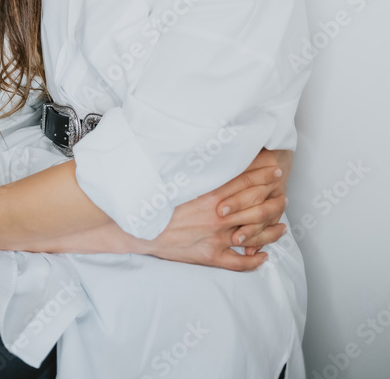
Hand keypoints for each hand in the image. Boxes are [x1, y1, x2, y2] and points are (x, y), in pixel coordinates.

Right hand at [140, 162, 286, 270]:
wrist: (142, 228)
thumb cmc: (159, 202)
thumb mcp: (181, 183)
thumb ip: (203, 177)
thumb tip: (217, 163)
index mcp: (211, 195)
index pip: (244, 182)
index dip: (262, 176)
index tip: (275, 171)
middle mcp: (218, 216)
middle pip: (254, 206)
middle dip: (272, 200)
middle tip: (283, 196)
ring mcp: (216, 237)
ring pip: (253, 234)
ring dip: (270, 231)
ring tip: (282, 227)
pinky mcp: (210, 256)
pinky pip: (238, 262)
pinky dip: (253, 261)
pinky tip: (263, 257)